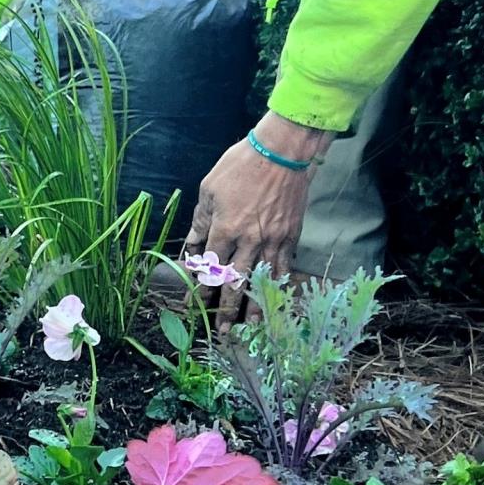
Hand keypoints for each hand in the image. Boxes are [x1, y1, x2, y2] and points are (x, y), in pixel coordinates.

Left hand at [185, 115, 330, 330]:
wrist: (282, 154)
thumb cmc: (240, 165)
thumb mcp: (209, 189)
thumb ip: (201, 220)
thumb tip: (193, 246)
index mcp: (224, 227)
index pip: (210, 266)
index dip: (202, 288)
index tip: (195, 305)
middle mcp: (248, 239)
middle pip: (236, 281)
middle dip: (227, 309)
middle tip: (223, 331)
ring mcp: (272, 241)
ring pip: (261, 280)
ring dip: (255, 306)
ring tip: (249, 329)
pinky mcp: (290, 237)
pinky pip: (282, 268)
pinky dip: (277, 287)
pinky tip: (275, 302)